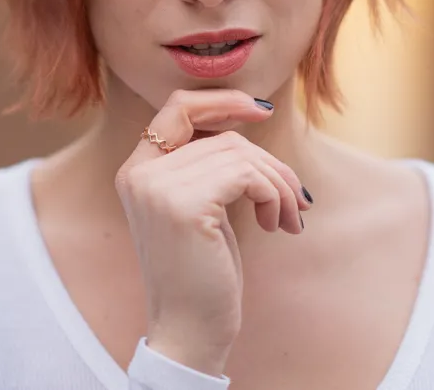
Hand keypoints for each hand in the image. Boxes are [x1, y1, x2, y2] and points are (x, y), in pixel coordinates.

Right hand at [114, 89, 310, 376]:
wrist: (188, 332)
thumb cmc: (202, 274)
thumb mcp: (200, 208)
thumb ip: (207, 164)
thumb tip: (252, 113)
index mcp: (136, 170)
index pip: (177, 107)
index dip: (222, 101)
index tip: (262, 110)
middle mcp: (139, 172)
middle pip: (225, 137)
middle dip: (271, 164)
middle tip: (297, 200)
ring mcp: (157, 187)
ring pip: (241, 154)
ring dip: (280, 184)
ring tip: (290, 217)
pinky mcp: (183, 205)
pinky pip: (248, 175)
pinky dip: (275, 196)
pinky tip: (277, 225)